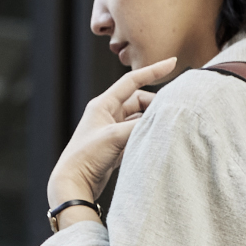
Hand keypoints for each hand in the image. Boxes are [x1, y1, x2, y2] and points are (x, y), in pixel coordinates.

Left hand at [46, 57, 175, 226]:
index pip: (132, 81)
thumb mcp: (115, 136)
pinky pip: (137, 133)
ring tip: (165, 128)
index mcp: (103, 104)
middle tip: (170, 114)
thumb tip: (164, 120)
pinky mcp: (116, 146)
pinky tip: (155, 141)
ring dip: (151, 121)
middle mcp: (107, 114)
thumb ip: (140, 125)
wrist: (74, 182)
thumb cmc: (87, 156)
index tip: (171, 63)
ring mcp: (112, 130)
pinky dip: (147, 135)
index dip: (152, 71)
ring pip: (139, 118)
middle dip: (154, 105)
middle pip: (139, 101)